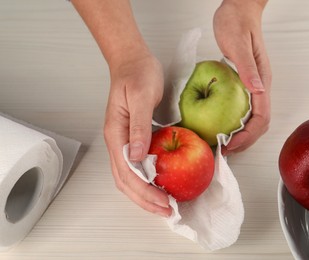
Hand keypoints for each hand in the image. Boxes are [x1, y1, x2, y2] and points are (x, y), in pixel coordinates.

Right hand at [104, 53, 171, 216]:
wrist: (132, 61)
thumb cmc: (137, 74)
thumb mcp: (141, 96)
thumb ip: (139, 126)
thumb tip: (137, 156)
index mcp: (116, 134)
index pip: (127, 172)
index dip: (145, 191)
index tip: (163, 202)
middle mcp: (117, 142)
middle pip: (126, 180)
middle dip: (145, 200)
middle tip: (167, 211)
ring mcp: (123, 141)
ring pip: (129, 177)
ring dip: (145, 194)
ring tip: (163, 205)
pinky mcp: (133, 138)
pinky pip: (137, 166)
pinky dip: (147, 181)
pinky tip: (160, 184)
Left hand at [213, 0, 271, 154]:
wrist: (239, 8)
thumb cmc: (238, 22)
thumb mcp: (238, 44)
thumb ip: (248, 68)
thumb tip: (258, 91)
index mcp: (262, 80)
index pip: (261, 117)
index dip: (247, 136)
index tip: (230, 145)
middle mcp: (260, 87)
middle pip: (259, 124)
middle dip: (244, 142)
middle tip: (225, 151)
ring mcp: (253, 86)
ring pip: (252, 119)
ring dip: (240, 135)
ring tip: (224, 145)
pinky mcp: (244, 84)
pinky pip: (242, 110)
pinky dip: (234, 123)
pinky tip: (222, 127)